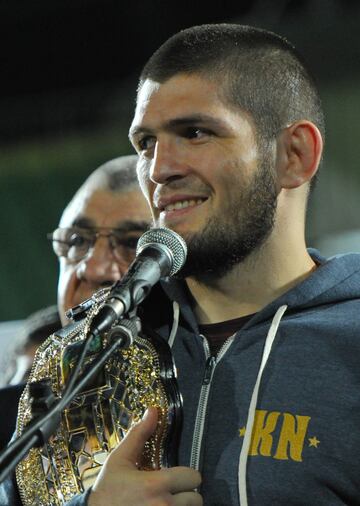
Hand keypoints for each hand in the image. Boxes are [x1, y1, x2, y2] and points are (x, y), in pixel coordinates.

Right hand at [88, 407, 202, 505]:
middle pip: (196, 499)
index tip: (175, 477)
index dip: (186, 476)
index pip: (193, 477)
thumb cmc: (108, 488)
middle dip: (186, 495)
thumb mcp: (120, 459)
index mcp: (156, 484)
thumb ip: (139, 435)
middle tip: (171, 493)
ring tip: (165, 503)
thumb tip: (153, 411)